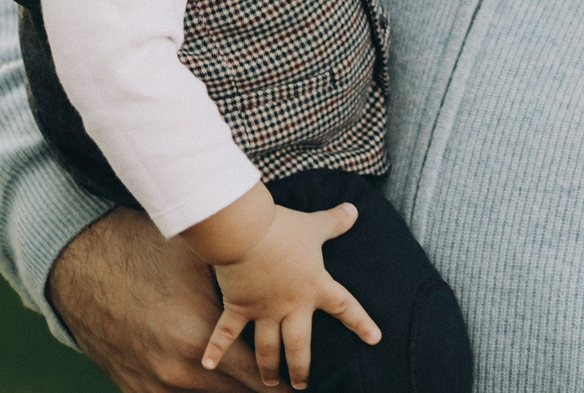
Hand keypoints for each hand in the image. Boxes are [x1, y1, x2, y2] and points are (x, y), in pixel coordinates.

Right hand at [47, 209, 263, 391]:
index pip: (258, 377)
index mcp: (200, 342)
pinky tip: (210, 383)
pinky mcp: (133, 389)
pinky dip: (194, 392)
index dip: (281, 379)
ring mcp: (153, 386)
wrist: (81, 263)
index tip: (297, 379)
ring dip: (227, 390)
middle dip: (258, 387)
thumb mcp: (201, 265)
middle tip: (280, 380)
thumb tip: (281, 295)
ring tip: (245, 380)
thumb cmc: (145, 253)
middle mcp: (178, 374)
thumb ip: (241, 293)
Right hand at [201, 201, 380, 390]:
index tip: (375, 339)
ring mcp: (263, 310)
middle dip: (301, 368)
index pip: (345, 307)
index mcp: (315, 286)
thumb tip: (354, 209)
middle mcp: (291, 305)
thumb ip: (334, 221)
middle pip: (300, 345)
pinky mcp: (238, 307)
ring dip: (268, 368)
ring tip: (271, 384)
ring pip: (268, 348)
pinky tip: (207, 365)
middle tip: (302, 385)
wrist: (247, 232)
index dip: (361, 323)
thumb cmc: (283, 227)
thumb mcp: (314, 225)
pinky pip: (226, 333)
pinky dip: (216, 349)